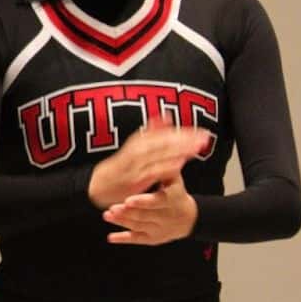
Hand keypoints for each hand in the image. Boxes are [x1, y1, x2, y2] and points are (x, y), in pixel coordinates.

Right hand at [87, 125, 208, 209]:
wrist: (95, 186)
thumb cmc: (118, 168)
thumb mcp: (133, 147)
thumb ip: (152, 131)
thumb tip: (167, 115)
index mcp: (138, 143)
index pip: (163, 134)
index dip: (182, 132)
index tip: (201, 131)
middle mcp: (136, 152)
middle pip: (163, 142)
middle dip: (184, 139)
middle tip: (204, 137)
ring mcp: (134, 166)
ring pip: (158, 155)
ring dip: (178, 151)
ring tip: (196, 147)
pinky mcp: (133, 180)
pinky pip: (150, 172)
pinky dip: (163, 167)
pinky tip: (178, 165)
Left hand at [104, 174, 198, 244]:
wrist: (190, 218)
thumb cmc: (177, 194)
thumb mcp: (175, 180)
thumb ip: (165, 170)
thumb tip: (161, 156)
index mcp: (173, 200)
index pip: (157, 201)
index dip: (142, 202)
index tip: (128, 200)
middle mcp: (167, 217)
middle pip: (144, 215)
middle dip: (127, 212)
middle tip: (112, 207)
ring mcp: (159, 229)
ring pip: (138, 226)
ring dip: (122, 222)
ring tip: (107, 215)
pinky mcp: (153, 239)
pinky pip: (137, 239)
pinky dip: (123, 239)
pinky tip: (111, 237)